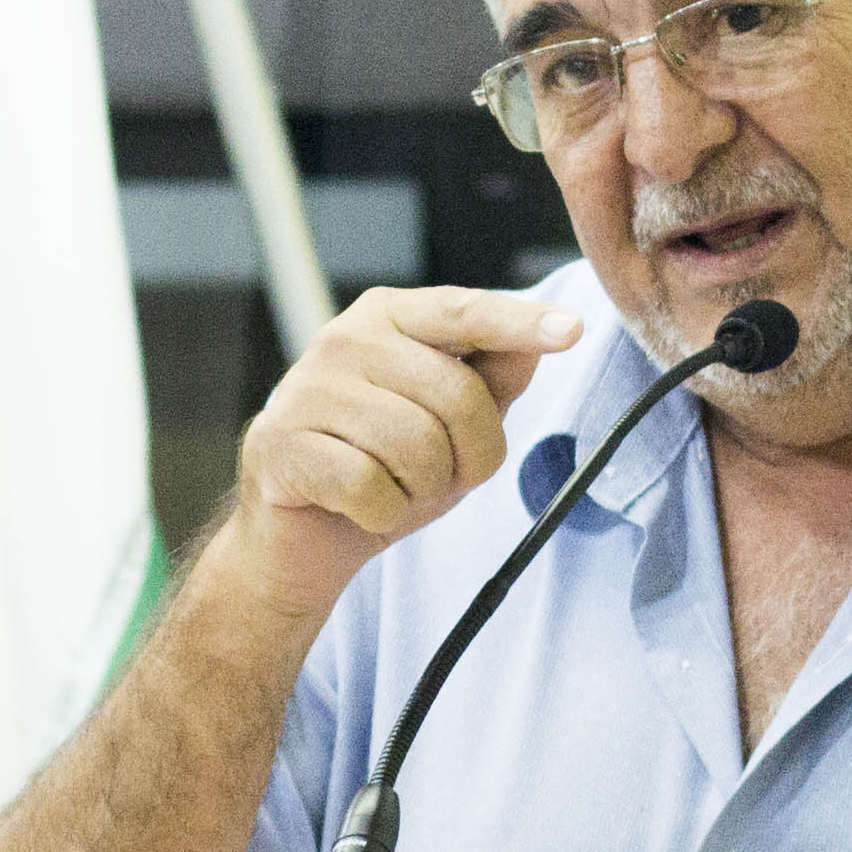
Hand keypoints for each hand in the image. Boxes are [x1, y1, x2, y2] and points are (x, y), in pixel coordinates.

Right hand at [220, 287, 581, 612]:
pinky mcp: (280, 443)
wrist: (300, 538)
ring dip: (423, 489)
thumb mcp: (452, 427)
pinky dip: (383, 513)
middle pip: (456, 395)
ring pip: (416, 446)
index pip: (464, 312)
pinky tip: (361, 508)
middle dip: (470, 455)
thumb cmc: (384, 470)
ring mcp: (306, 388)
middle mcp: (344, 339)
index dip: (518, 324)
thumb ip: (491, 382)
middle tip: (443, 477)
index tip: (572, 331)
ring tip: (397, 488)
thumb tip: (534, 350)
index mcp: (388, 318)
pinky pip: (370, 486)